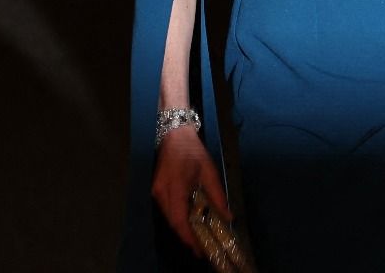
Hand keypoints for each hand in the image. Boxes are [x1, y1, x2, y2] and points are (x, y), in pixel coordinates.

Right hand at [151, 126, 228, 258]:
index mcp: (175, 189)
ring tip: (196, 239)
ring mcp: (156, 193)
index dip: (188, 236)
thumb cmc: (193, 152)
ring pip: (168, 218)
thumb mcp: (210, 172)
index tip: (198, 249)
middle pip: (172, 222)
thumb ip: (218, 196)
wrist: (174, 136)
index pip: (179, 220)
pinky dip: (178, 219)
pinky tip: (188, 222)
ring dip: (181, 229)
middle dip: (185, 237)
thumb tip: (228, 216)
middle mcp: (161, 194)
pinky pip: (167, 210)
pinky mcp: (156, 191)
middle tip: (200, 249)